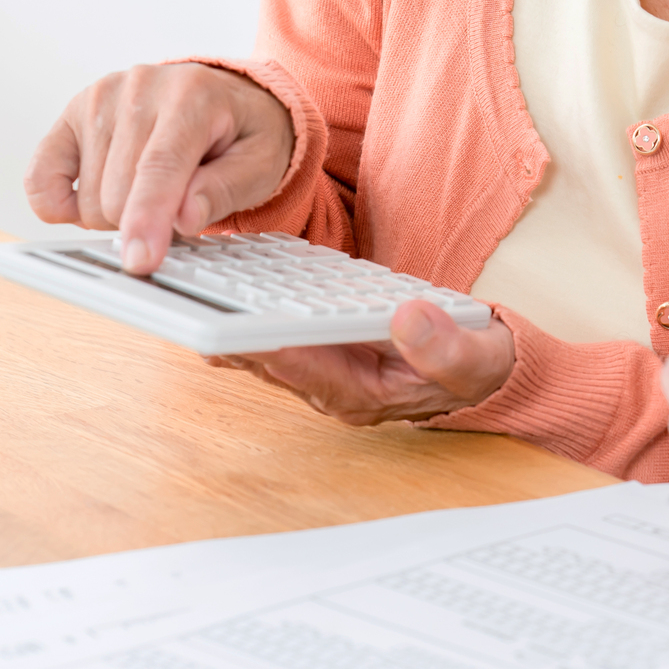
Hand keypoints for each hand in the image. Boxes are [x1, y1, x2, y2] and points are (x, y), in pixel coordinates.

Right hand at [24, 63, 294, 272]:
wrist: (224, 96)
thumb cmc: (240, 134)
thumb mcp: (258, 163)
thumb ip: (225, 190)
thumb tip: (184, 217)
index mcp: (191, 97)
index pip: (160, 167)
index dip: (148, 219)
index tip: (140, 261)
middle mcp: (138, 89)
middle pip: (118, 194)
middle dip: (145, 223)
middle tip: (174, 209)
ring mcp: (98, 98)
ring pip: (87, 198)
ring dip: (116, 215)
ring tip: (146, 191)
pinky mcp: (70, 115)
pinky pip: (41, 179)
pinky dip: (60, 204)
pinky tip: (91, 200)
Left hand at [208, 302, 514, 425]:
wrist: (483, 373)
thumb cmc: (476, 368)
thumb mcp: (475, 359)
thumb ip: (445, 346)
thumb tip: (408, 318)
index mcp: (363, 394)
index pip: (303, 367)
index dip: (264, 343)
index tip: (230, 322)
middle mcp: (333, 387)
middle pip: (265, 358)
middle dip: (228, 327)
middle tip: (185, 291)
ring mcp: (324, 370)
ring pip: (262, 344)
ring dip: (230, 315)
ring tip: (189, 279)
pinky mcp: (323, 351)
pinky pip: (276, 328)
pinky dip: (251, 305)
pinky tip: (226, 274)